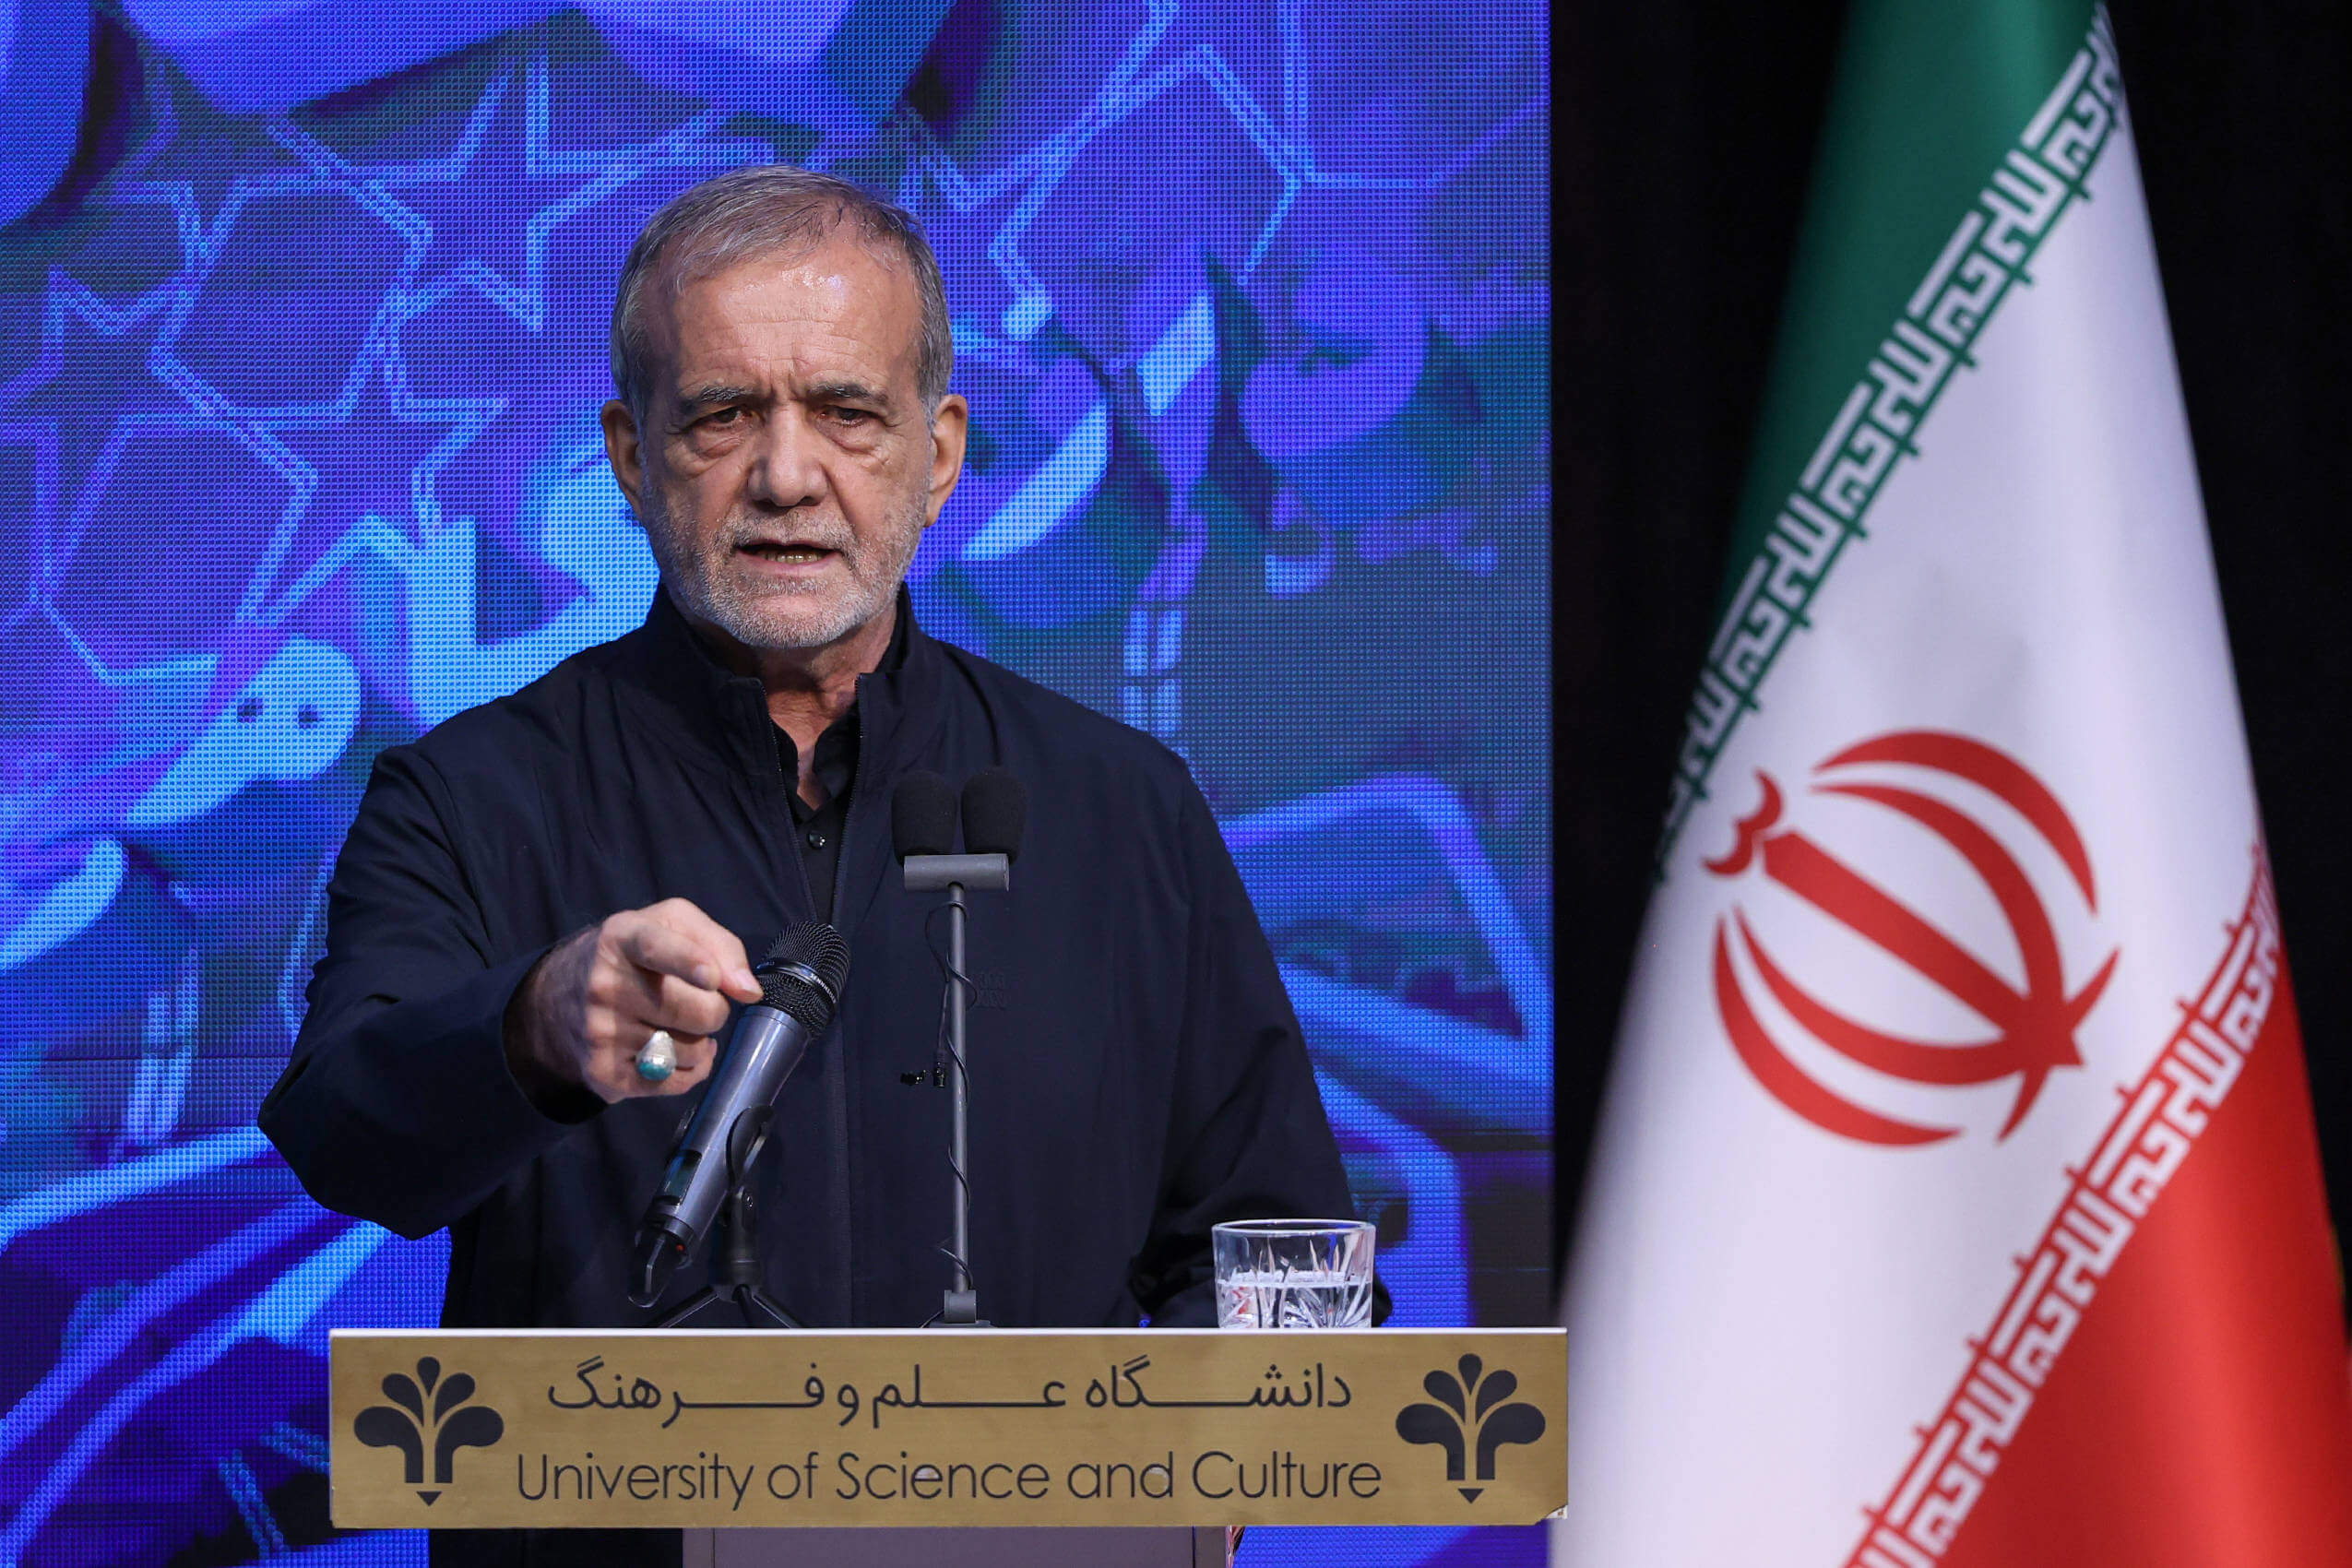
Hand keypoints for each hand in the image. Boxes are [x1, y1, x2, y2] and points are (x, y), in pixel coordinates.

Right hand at [506, 898, 763, 1103]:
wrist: (561, 995)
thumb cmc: (636, 954)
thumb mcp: (672, 924)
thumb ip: (720, 946)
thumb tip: (748, 991)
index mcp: (623, 937)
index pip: (656, 947)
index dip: (689, 962)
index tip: (711, 977)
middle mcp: (604, 985)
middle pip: (698, 1012)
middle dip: (714, 1009)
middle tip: (699, 999)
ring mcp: (601, 1033)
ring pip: (692, 1051)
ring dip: (699, 1041)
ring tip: (675, 1023)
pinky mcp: (604, 1073)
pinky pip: (676, 1082)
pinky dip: (689, 1070)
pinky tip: (673, 1049)